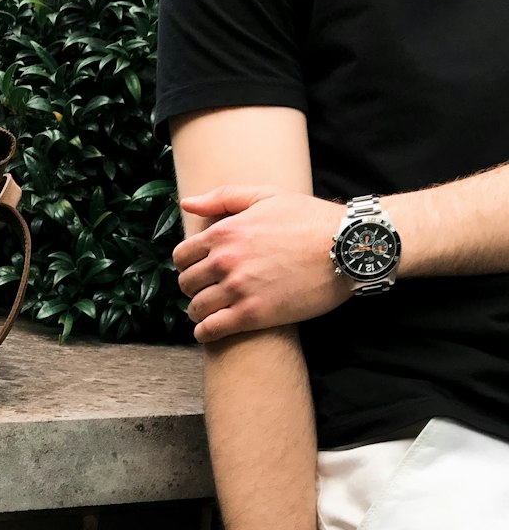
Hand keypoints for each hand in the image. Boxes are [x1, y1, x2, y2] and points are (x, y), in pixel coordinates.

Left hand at [172, 185, 352, 342]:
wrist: (348, 247)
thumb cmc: (309, 219)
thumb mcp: (266, 196)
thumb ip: (223, 198)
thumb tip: (187, 203)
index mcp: (224, 232)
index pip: (181, 256)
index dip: (187, 265)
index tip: (199, 271)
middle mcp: (225, 261)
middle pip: (187, 283)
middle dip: (193, 288)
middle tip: (206, 292)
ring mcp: (238, 289)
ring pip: (196, 308)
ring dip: (199, 312)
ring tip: (209, 312)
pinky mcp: (253, 315)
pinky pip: (211, 330)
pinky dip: (204, 333)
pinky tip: (210, 331)